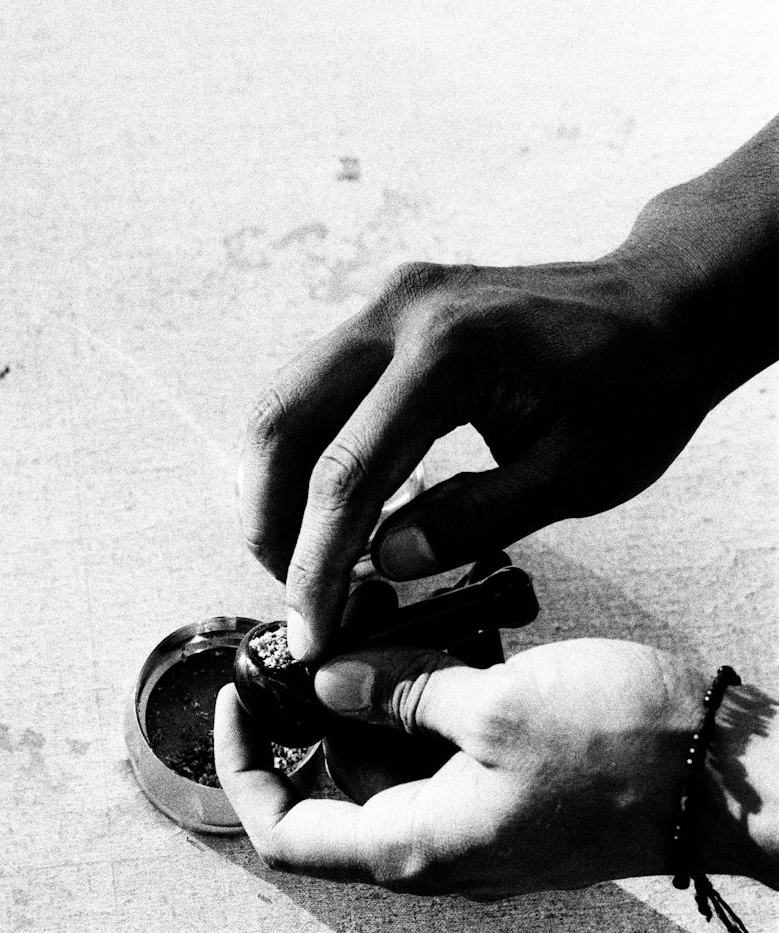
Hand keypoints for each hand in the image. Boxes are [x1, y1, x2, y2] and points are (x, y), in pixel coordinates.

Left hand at [214, 639, 749, 899]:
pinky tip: (438, 654)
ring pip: (390, 777)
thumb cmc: (624, 747)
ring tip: (374, 636)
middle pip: (334, 798)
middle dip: (310, 724)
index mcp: (417, 848)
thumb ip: (398, 692)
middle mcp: (441, 857)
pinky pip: (442, 769)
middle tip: (307, 646)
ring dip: (372, 712)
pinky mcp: (516, 811)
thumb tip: (329, 681)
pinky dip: (424, 717)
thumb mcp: (493, 702)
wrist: (733, 779)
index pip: (285, 832)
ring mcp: (481, 837)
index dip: (243, 769)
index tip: (235, 703)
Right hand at [238, 256, 708, 660]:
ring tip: (304, 559)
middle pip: (280, 425)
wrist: (664, 307)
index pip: (346, 475)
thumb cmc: (636, 388)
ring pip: (283, 401)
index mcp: (448, 356)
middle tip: (294, 596)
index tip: (313, 630)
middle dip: (270, 524)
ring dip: (276, 488)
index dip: (317, 566)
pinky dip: (304, 451)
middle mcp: (399, 313)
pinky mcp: (387, 312)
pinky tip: (330, 506)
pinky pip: (312, 384)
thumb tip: (385, 563)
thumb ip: (471, 522)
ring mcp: (386, 303)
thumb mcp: (572, 476)